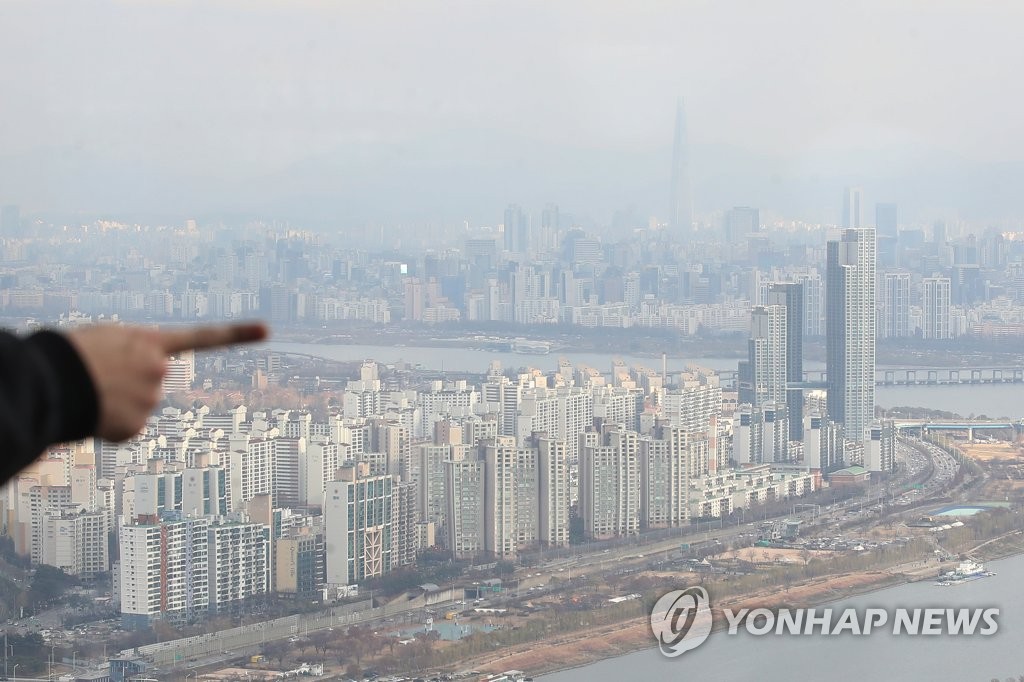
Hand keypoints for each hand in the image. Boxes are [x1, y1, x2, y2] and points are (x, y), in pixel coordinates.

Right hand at [67, 322, 267, 441]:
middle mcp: (160, 370)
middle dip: (131, 383)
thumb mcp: (106, 340)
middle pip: (153, 382)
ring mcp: (152, 399)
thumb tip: (131, 384)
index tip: (267, 330)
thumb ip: (132, 354)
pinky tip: (93, 414)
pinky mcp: (137, 426)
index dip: (237, 334)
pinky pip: (125, 428)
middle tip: (100, 376)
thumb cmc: (70, 355)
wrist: (51, 379)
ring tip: (91, 392)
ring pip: (137, 406)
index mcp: (151, 342)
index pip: (204, 337)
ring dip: (115, 403)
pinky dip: (108, 425)